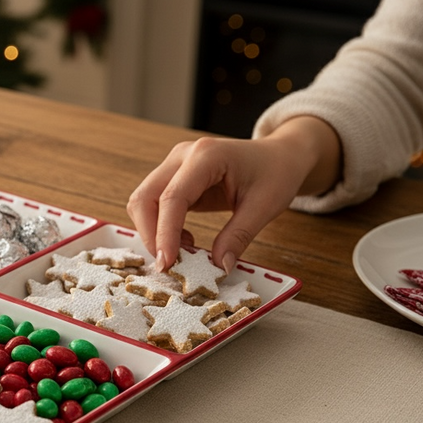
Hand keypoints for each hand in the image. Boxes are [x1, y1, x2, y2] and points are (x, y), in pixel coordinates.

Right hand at [126, 116, 340, 271]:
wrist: (279, 155)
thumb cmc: (276, 173)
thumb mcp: (265, 205)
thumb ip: (239, 236)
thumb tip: (218, 267)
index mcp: (206, 156)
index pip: (173, 197)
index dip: (165, 233)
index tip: (168, 264)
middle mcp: (182, 156)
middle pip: (145, 197)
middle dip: (151, 234)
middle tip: (169, 265)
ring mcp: (174, 165)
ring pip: (143, 201)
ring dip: (153, 232)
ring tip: (182, 252)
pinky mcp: (173, 178)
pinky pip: (154, 205)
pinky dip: (161, 228)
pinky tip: (185, 241)